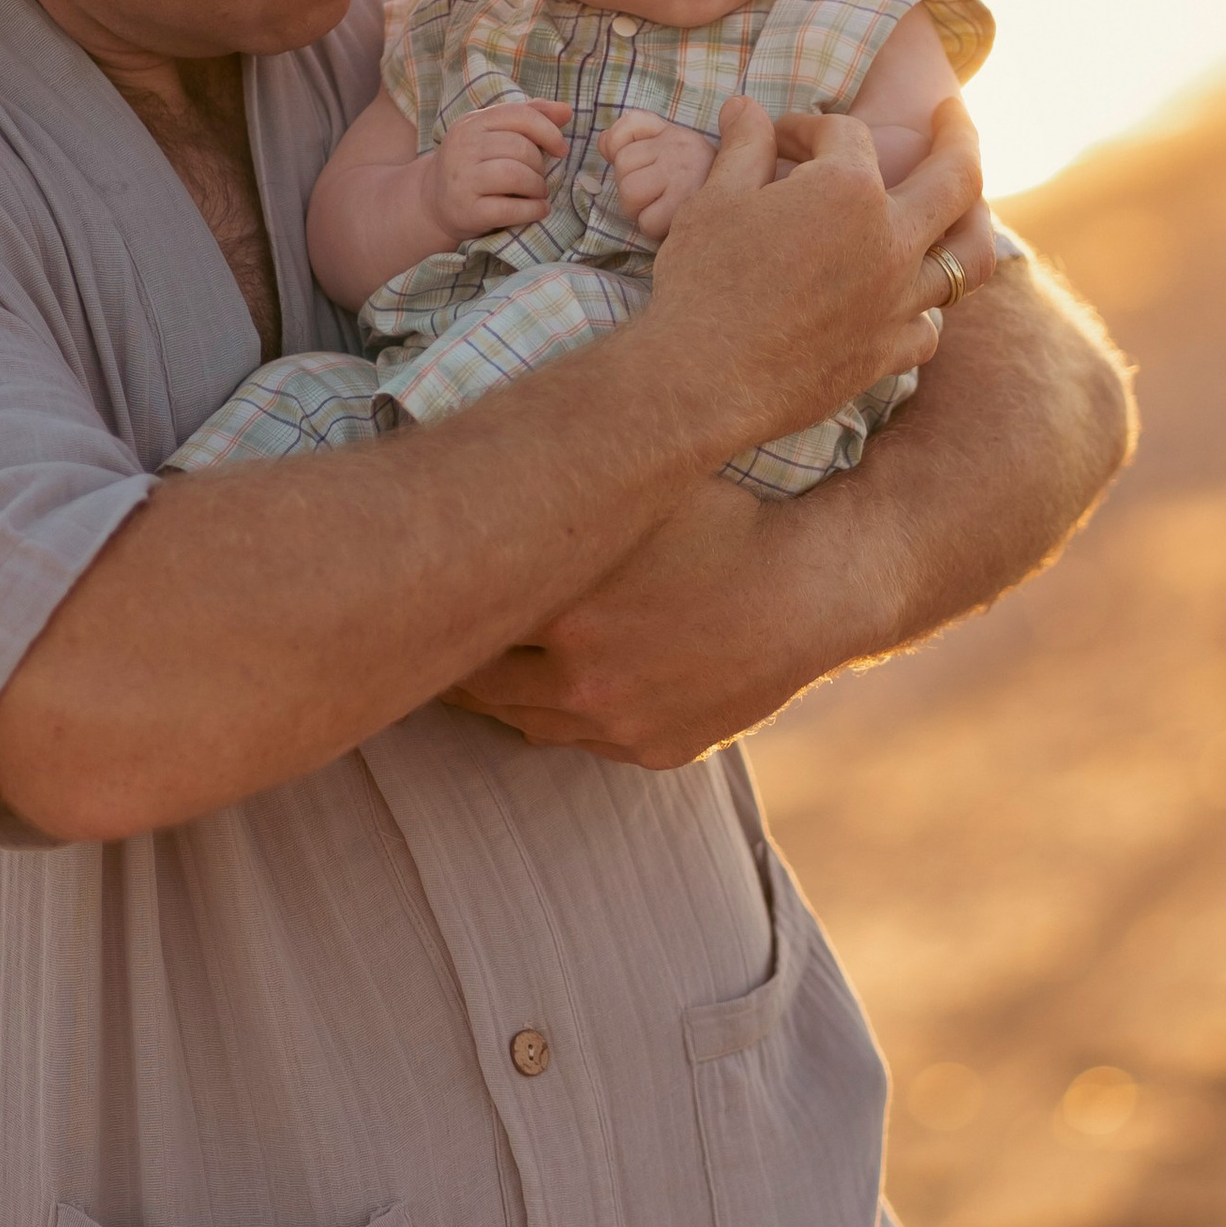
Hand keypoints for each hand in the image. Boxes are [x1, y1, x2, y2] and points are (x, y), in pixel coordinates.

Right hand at [418, 97, 569, 244]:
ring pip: (516, 175)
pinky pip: (511, 208)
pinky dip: (533, 210)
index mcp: (472, 123)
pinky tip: (538, 210)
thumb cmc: (476, 165)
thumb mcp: (495, 134)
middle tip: (539, 177)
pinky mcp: (467, 210)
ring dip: (538, 187)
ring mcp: (462, 180)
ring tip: (538, 193)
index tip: (560, 149)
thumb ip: (531, 117)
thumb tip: (565, 110)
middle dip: (540, 165)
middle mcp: (463, 147)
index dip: (548, 131)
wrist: (434, 202)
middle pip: (520, 148)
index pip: (520, 115)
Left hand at [444, 478, 824, 766]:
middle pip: (479, 680)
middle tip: (418, 636)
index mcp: (567, 612)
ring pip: (523, 719)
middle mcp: (583, 680)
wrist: (815, 589)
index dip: (435, 600)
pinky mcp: (655, 749)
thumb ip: (557, 497)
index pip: (466, 617)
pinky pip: (583, 739)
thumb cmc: (724, 520)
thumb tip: (473, 477)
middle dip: (450, 658)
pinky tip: (551, 685)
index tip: (410, 587)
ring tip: (472, 665)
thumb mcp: (637, 495)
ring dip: (495, 694)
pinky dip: (562, 713)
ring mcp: (619, 723)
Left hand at [601, 110, 718, 238]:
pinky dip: (654, 227)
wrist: (741, 205)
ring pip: (629, 192)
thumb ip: (631, 136)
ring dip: (639, 209)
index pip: (629, 125)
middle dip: (630, 187)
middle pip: (622, 165)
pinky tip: (671, 222)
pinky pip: (646, 221)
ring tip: (661, 208)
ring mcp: (685, 175)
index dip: (621, 149)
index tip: (642, 165)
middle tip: (656, 195)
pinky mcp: (688, 206)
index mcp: (674, 132)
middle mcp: (682, 146)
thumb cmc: (696, 183)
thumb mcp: (667, 150)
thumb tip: (603, 143)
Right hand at [640, 92, 983, 461]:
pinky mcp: (885, 354)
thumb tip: (745, 107)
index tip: (777, 138)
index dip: (808, 126)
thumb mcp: (715, 198)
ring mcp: (897, 303)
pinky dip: (924, 308)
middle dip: (959, 135)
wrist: (700, 381)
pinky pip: (928, 327)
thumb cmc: (703, 281)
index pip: (847, 134)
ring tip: (967, 211)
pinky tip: (909, 299)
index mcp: (849, 190)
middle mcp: (891, 242)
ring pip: (969, 259)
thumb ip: (744, 147)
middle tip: (952, 113)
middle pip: (958, 180)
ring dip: (970, 226)